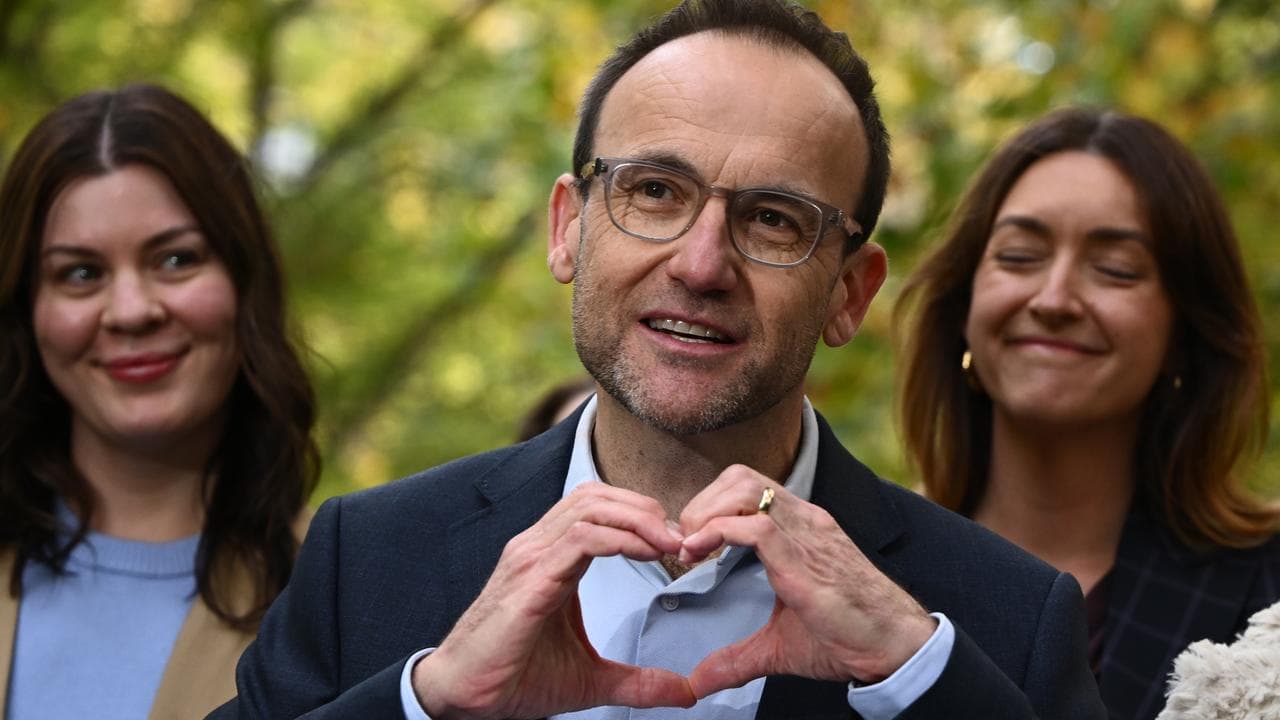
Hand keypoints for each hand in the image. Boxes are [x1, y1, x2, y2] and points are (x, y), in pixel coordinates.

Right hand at [412, 482, 695, 718]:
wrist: (464, 697)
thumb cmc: (513, 678)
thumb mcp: (591, 680)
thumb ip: (638, 681)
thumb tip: (685, 693)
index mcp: (550, 557)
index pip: (598, 507)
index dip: (641, 517)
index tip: (676, 547)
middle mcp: (538, 547)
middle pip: (597, 496)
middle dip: (645, 509)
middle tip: (681, 540)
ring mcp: (531, 557)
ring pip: (591, 507)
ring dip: (638, 519)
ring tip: (670, 544)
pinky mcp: (529, 578)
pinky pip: (580, 538)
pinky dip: (619, 538)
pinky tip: (645, 554)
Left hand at [677, 465, 936, 696]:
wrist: (894, 646)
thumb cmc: (849, 636)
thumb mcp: (779, 644)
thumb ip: (737, 658)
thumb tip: (700, 683)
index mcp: (799, 529)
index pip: (746, 487)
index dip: (710, 506)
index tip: (690, 543)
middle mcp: (803, 520)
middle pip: (739, 477)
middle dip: (701, 504)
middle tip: (684, 543)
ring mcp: (805, 533)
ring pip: (743, 489)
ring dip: (705, 513)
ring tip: (691, 548)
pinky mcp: (804, 557)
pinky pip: (754, 525)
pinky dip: (716, 533)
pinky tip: (701, 555)